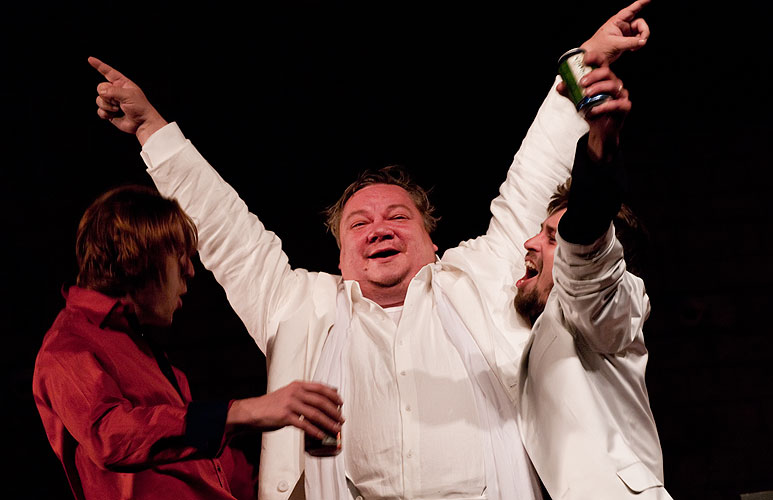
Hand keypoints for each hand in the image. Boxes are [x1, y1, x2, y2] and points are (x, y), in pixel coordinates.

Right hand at [88, 57, 167, 145]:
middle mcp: (115, 91)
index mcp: (122, 83)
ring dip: (108, 106)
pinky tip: (114, 116)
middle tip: (118, 102)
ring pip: (99, 99)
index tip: (90, 59)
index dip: (99, 65)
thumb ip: (113, 91)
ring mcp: (112, 102)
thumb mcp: (128, 96)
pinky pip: (99, 110)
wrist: (142, 123)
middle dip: (107, 96)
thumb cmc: (140, 108)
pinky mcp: (109, 112)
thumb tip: (101, 92)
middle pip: (100, 87)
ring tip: (118, 110)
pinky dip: (105, 114)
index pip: (109, 72)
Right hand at [226, 381, 343, 438]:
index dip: (333, 395)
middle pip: (321, 401)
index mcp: (297, 385)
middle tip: (341, 419)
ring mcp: (290, 404)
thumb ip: (303, 394)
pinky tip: (321, 436)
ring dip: (328, 422)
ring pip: (315, 413)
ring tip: (335, 429)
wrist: (252, 411)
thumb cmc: (271, 405)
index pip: (320, 388)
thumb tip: (321, 400)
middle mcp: (295, 392)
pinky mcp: (285, 416)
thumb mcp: (288, 393)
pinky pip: (304, 424)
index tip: (341, 403)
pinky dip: (314, 431)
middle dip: (334, 411)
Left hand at [558, 51, 630, 161]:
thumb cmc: (591, 111)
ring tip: (586, 94)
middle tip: (582, 83)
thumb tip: (560, 85)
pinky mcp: (625, 106)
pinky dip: (605, 106)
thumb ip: (569, 92)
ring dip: (598, 88)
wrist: (599, 129)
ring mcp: (621, 94)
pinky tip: (594, 110)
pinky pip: (617, 104)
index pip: (602, 63)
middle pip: (607, 72)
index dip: (595, 58)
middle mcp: (614, 83)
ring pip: (613, 86)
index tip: (584, 59)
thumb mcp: (577, 100)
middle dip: (593, 75)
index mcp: (603, 79)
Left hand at [580, 0, 650, 64]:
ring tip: (634, 48)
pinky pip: (638, 39)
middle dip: (644, 31)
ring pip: (640, 32)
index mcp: (618, 21)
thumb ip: (630, 42)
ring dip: (641, 39)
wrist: (593, 57)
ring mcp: (625, 33)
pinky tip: (632, 49)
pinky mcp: (626, 40)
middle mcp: (623, 25)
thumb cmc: (599, 47)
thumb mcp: (615, 44)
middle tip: (642, 40)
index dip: (642, 3)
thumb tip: (643, 41)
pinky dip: (638, 44)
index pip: (632, 9)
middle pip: (640, 23)